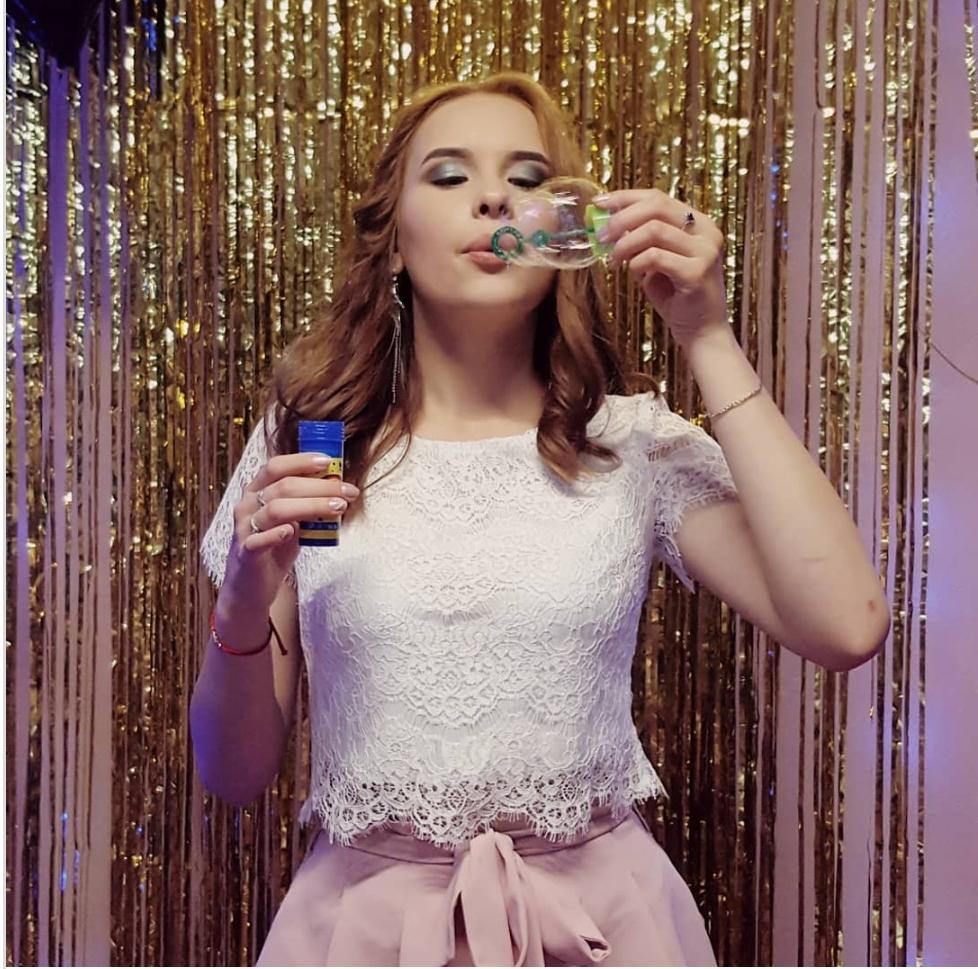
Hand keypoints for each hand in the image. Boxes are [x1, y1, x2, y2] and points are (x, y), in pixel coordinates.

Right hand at [222, 453, 359, 609]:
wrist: (251, 585)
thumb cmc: (274, 546)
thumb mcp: (292, 519)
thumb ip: (307, 503)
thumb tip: (339, 487)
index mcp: (257, 491)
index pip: (276, 466)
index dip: (301, 461)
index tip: (329, 461)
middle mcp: (247, 505)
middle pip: (283, 487)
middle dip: (320, 487)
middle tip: (348, 492)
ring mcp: (245, 529)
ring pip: (276, 509)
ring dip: (310, 506)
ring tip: (338, 508)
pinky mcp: (246, 553)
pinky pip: (258, 540)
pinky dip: (276, 534)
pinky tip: (294, 531)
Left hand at [596, 188, 729, 347]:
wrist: (701, 332)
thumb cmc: (676, 297)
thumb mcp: (656, 261)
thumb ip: (641, 240)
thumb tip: (608, 223)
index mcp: (698, 223)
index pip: (658, 197)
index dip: (625, 198)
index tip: (599, 204)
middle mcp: (706, 231)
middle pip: (656, 206)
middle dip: (621, 219)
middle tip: (601, 236)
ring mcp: (705, 250)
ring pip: (653, 230)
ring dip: (625, 244)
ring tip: (614, 260)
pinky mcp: (697, 272)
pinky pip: (655, 257)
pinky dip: (637, 264)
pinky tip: (634, 275)